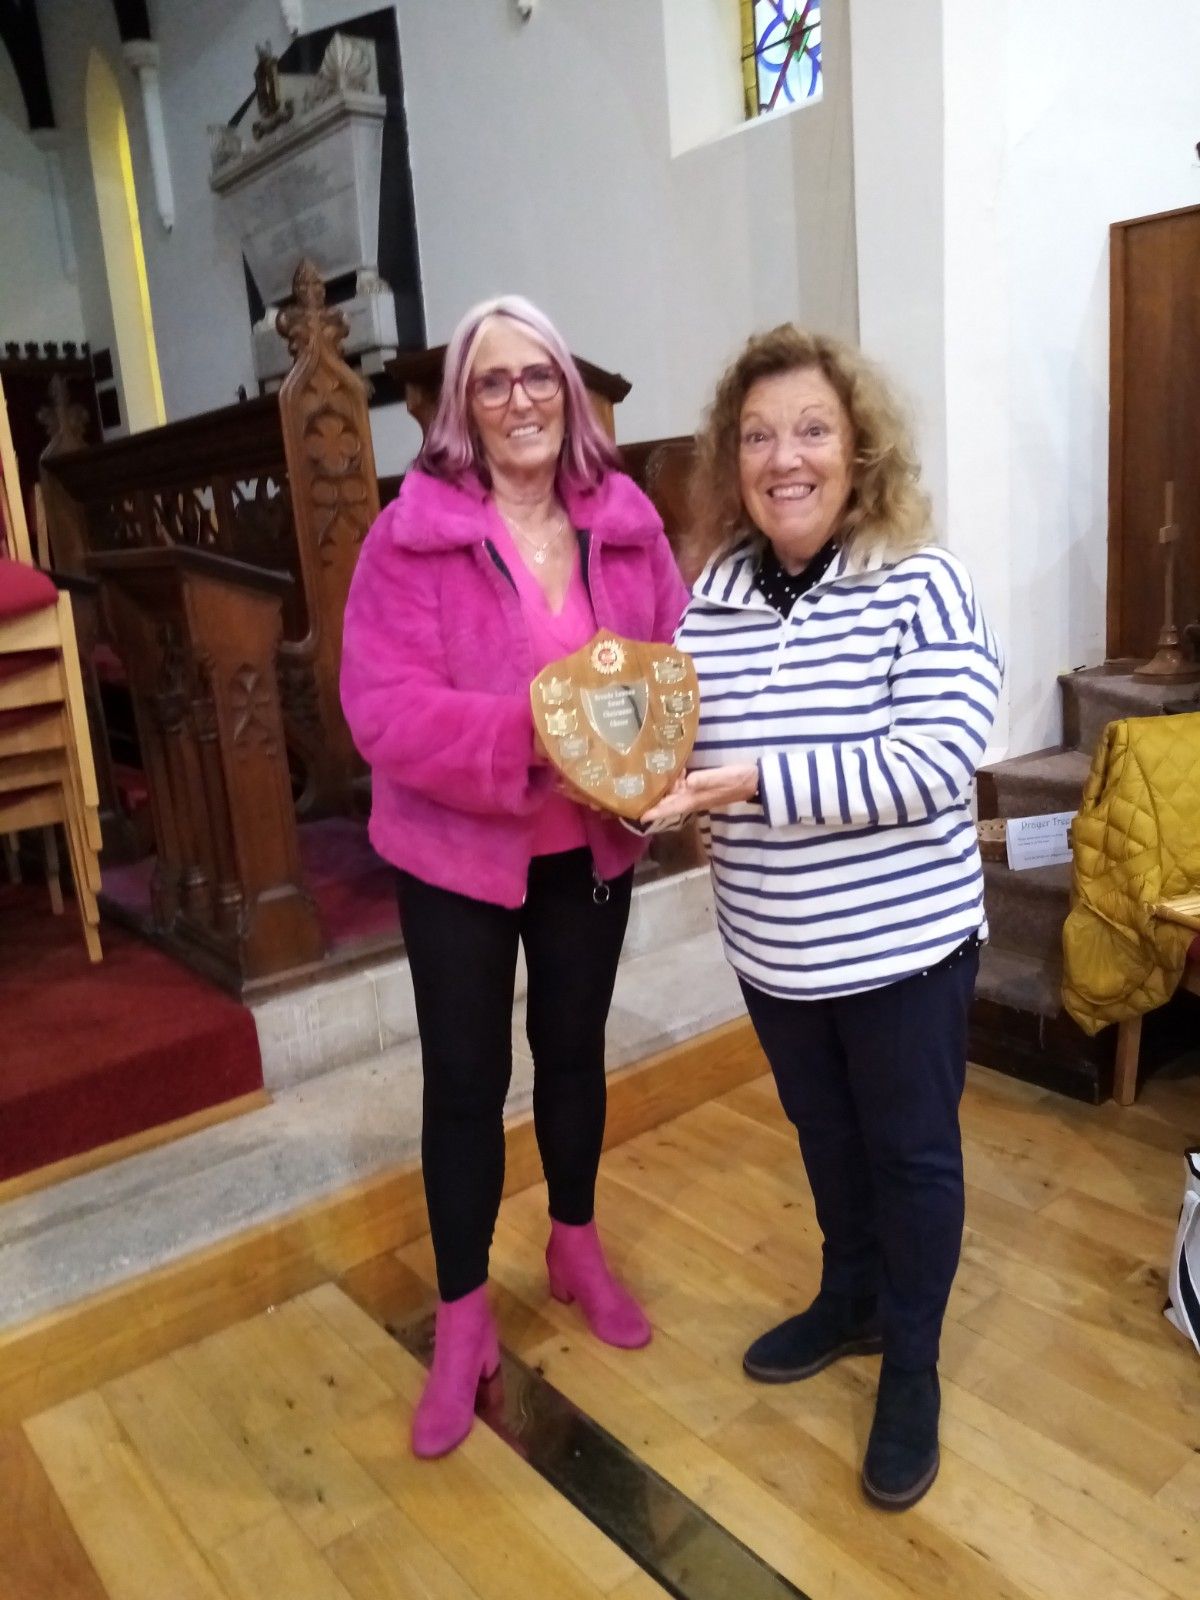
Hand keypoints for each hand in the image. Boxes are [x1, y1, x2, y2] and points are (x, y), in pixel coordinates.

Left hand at [640, 764, 757, 822]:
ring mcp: (697, 792)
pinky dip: (672, 780)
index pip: (670, 808)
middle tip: (634, 794)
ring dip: (661, 789)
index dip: (654, 812)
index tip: (638, 816)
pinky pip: (682, 786)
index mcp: (694, 799)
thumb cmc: (738, 779)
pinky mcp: (701, 786)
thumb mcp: (722, 777)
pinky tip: (667, 770)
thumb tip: (687, 781)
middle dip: (652, 801)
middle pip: (668, 802)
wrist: (755, 781)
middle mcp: (692, 798)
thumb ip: (705, 779)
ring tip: (644, 780)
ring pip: (673, 794)